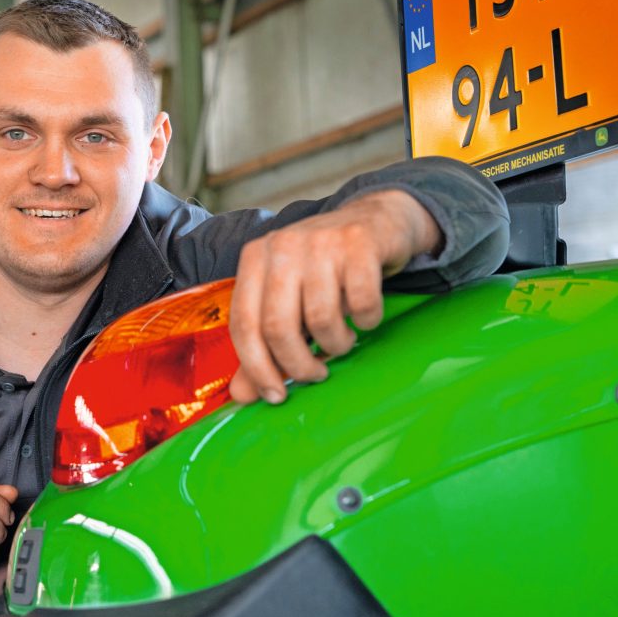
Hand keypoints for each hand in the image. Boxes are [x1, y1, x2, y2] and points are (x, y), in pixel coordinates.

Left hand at [228, 190, 440, 403]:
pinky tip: (366, 316)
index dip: (257, 368)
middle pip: (278, 326)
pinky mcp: (360, 244)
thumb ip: (263, 347)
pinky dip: (366, 320)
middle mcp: (282, 246)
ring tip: (342, 339)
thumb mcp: (287, 302)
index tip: (276, 395)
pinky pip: (362, 302)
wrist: (375, 219)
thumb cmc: (324, 270)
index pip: (243, 324)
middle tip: (315, 374)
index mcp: (254, 259)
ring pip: (321, 318)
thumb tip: (242, 396)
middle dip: (298, 364)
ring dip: (336, 344)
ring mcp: (321, 241)